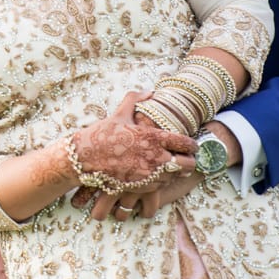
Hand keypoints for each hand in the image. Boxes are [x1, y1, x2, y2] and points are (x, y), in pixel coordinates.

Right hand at [72, 91, 196, 190]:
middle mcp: (155, 157)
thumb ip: (135, 100)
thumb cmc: (102, 134)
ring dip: (175, 171)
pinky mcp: (141, 187)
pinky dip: (162, 180)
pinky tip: (155, 173)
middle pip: (188, 164)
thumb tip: (150, 91)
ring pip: (175, 176)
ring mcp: (149, 174)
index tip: (192, 145)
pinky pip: (161, 186)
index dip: (193, 145)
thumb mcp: (119, 114)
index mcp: (153, 137)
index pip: (185, 143)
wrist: (84, 159)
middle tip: (186, 158)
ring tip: (170, 165)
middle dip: (190, 161)